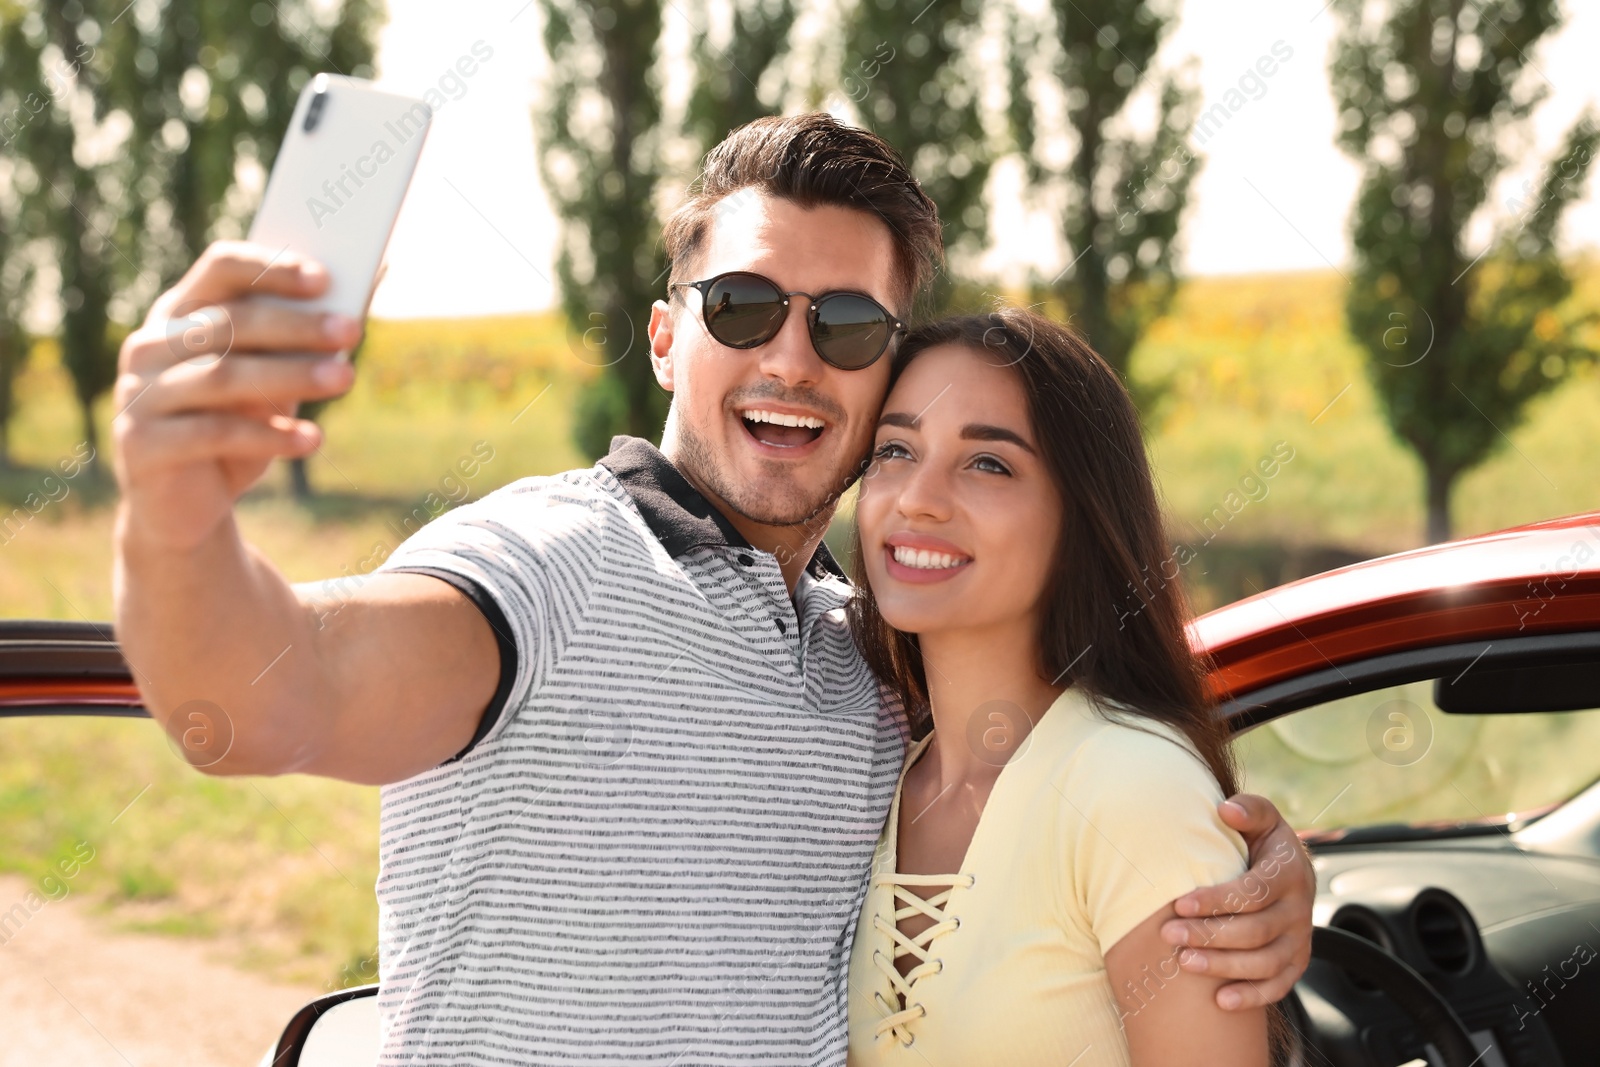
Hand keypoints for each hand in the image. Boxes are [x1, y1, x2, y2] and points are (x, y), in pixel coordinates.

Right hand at [112, 241, 361, 549]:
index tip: (325, 279)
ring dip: (290, 375)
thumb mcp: (272, 382)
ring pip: (222, 376)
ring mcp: (138, 394)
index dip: (271, 268)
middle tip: (352, 332)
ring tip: (345, 379)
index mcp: (178, 313)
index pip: (220, 269)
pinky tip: (313, 440)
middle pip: (227, 323)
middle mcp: (149, 346)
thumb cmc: (237, 427)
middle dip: (296, 327)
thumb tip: (368, 287)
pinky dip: (269, 436)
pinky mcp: (141, 444)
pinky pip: (213, 434)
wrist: (185, 508)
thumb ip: (303, 340)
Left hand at [1158, 793, 1314, 1010]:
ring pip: (1264, 962)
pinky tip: (1221, 1001)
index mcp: (1289, 873)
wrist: (1290, 872)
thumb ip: (1248, 810)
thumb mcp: (1261, 819)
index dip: (1215, 900)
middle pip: (1255, 931)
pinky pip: (1278, 986)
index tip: (1179, 904)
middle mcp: (1300, 910)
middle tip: (1169, 934)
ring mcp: (1300, 940)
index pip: (1252, 892)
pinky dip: (1252, 997)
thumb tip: (1226, 810)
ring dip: (1223, 966)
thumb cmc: (1263, 843)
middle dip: (1209, 935)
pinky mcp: (1297, 963)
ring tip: (1184, 963)